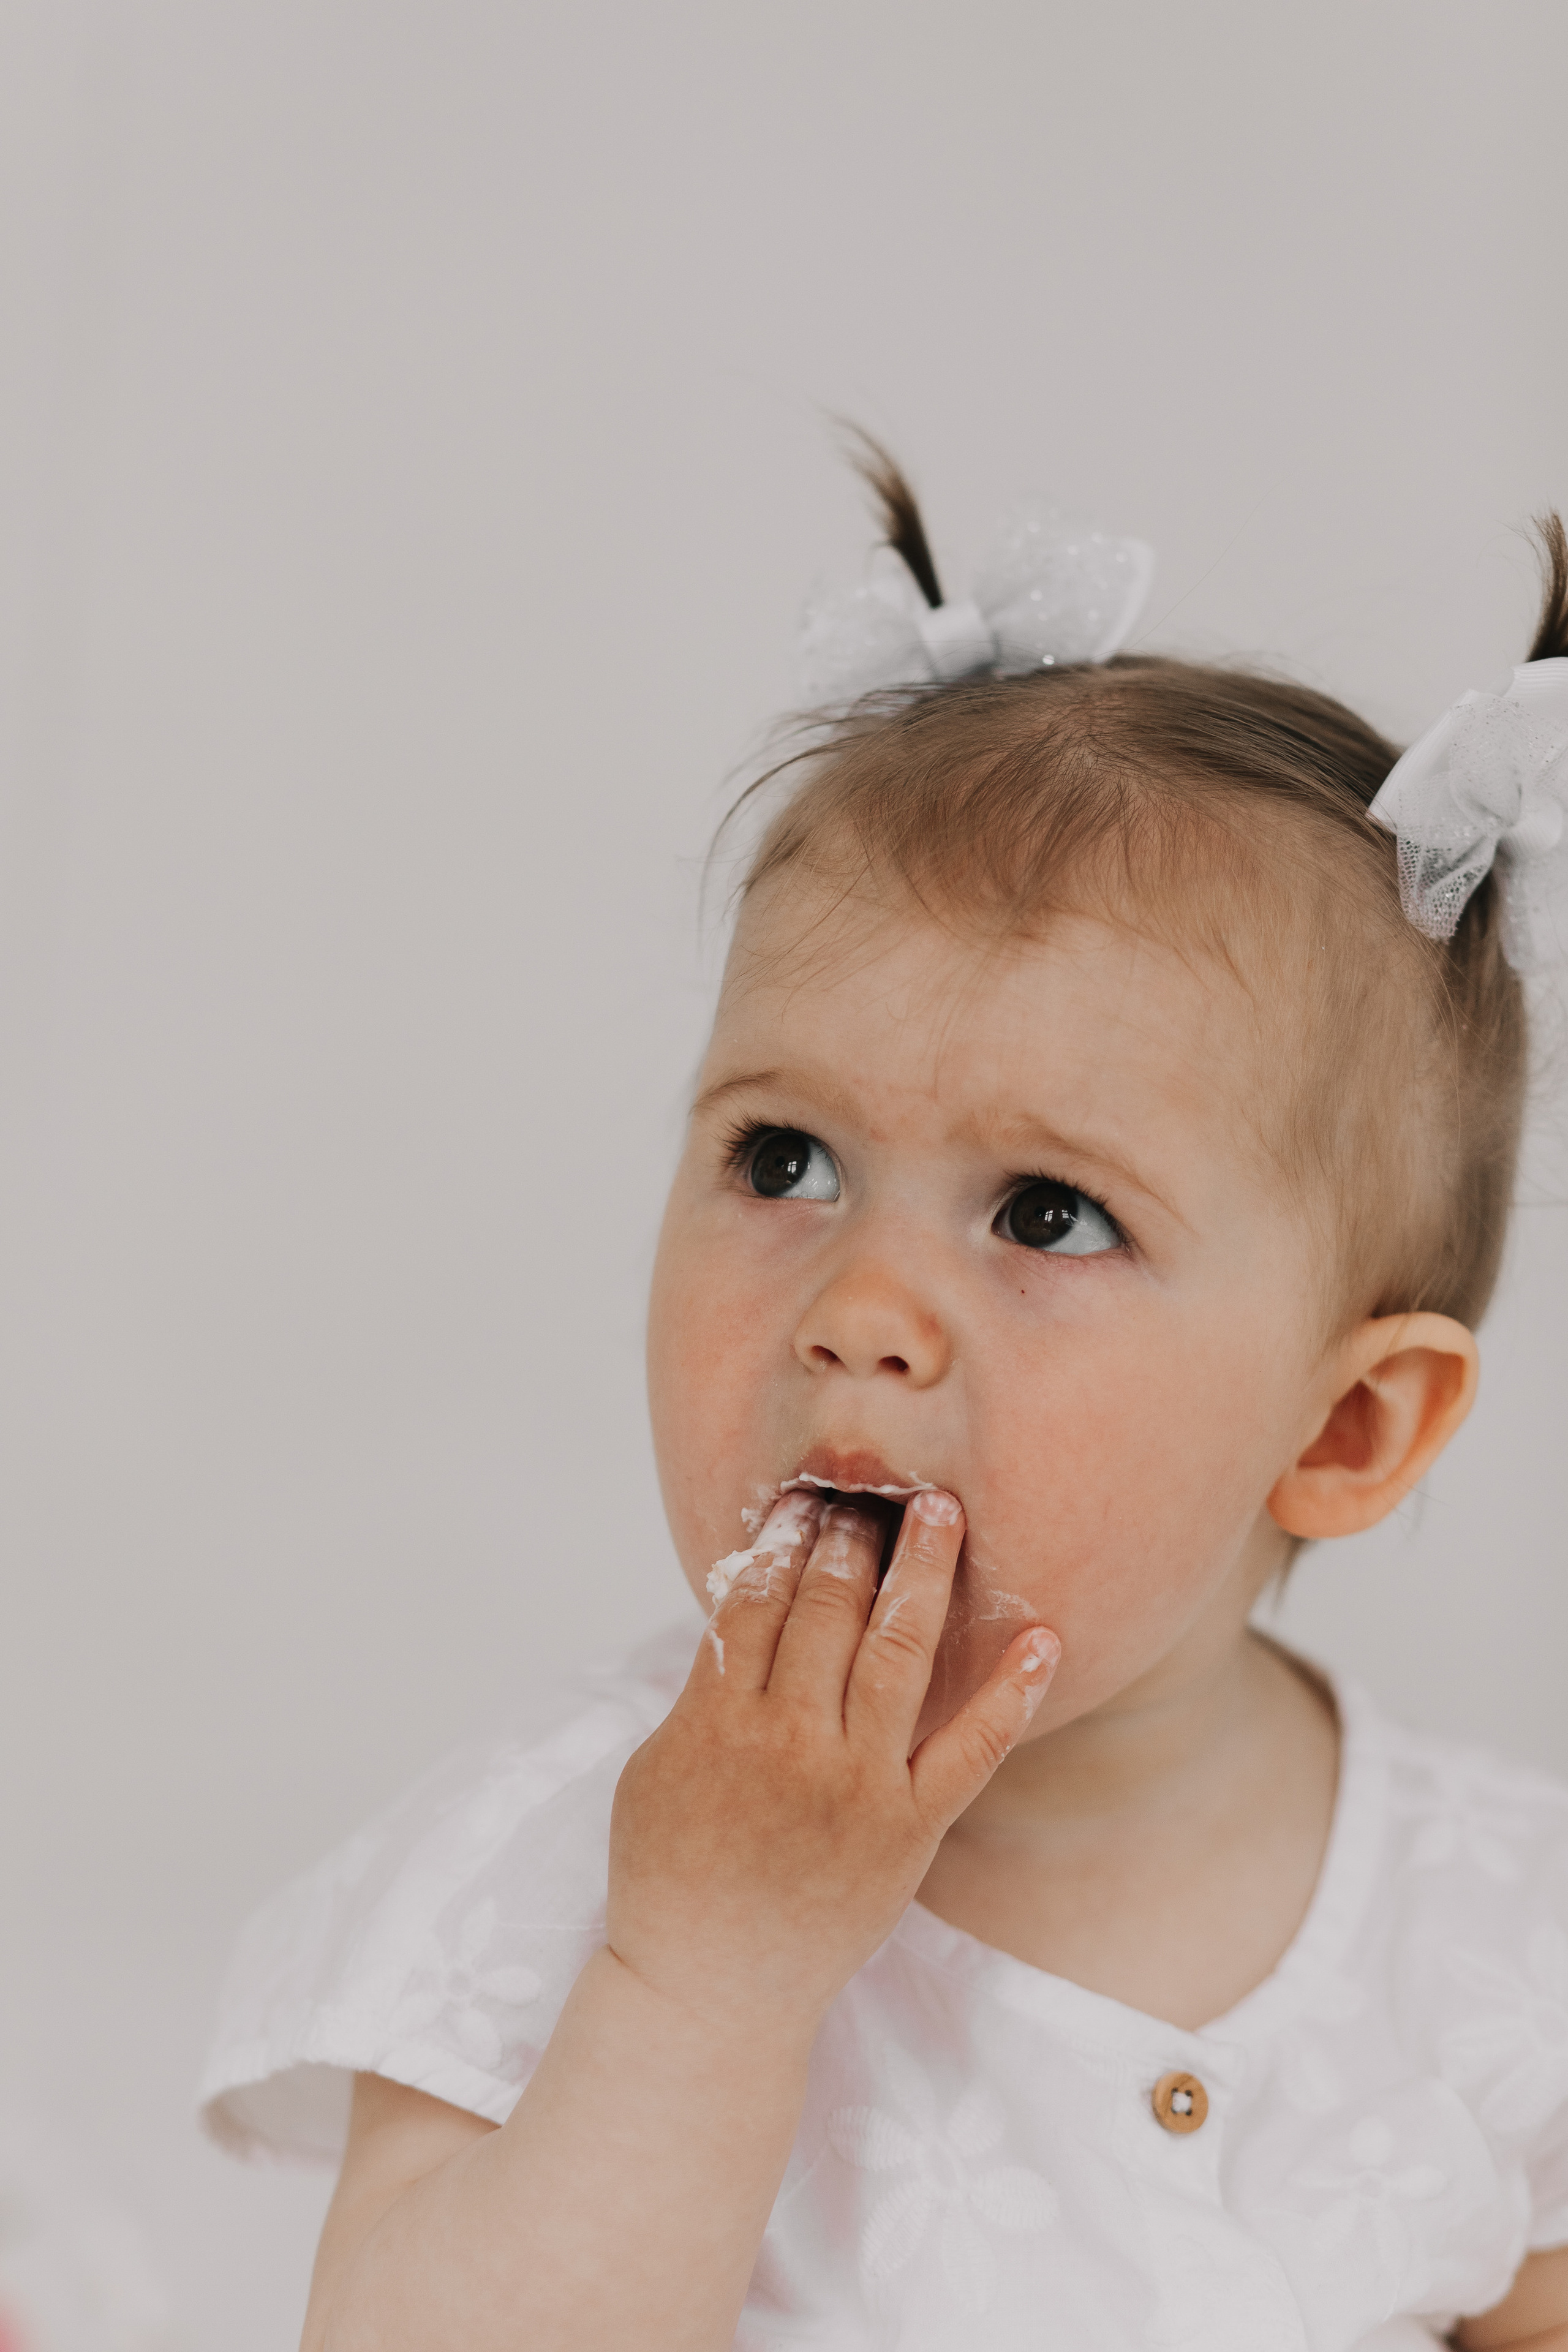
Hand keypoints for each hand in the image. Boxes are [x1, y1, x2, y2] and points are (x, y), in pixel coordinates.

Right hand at [607, 1488, 1059, 2039]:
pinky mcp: (910, 1831)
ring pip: (897, 1654)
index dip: (785, 1539)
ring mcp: (858, 1787)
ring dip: (924, 1574)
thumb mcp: (657, 1767)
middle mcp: (792, 1744)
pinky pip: (970, 1751)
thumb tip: (747, 1608)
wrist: (712, 1991)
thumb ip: (704, 1690)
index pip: (758, 1600)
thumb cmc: (671, 1875)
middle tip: (879, 1487)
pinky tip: (1043, 1637)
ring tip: (946, 1512)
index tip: (808, 1496)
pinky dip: (1010, 1693)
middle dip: (853, 1537)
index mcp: (719, 1722)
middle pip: (828, 1611)